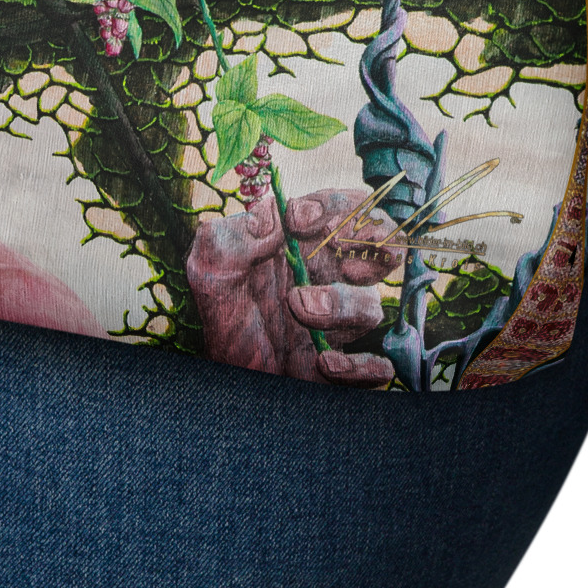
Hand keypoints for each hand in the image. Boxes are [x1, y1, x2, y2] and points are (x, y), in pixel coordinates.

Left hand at [186, 187, 398, 383]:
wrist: (224, 382)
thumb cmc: (224, 316)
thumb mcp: (207, 270)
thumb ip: (228, 237)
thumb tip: (270, 223)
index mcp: (302, 243)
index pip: (338, 207)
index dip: (329, 205)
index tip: (298, 221)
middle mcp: (328, 276)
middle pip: (381, 243)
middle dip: (372, 242)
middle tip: (342, 256)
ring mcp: (340, 321)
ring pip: (371, 305)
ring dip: (342, 305)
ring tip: (299, 308)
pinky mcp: (345, 366)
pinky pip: (378, 366)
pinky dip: (359, 367)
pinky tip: (325, 365)